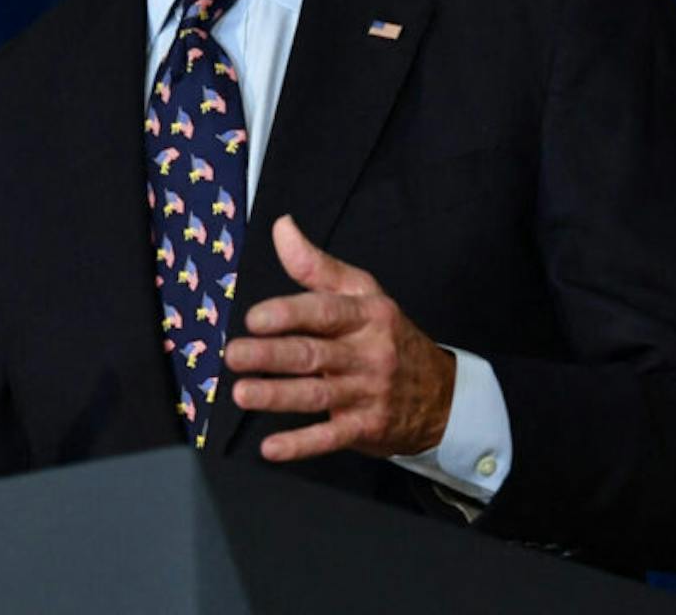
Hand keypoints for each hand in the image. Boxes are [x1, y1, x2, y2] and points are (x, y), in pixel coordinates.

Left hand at [224, 216, 456, 461]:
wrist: (442, 394)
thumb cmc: (389, 336)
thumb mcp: (362, 293)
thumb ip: (316, 265)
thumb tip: (281, 226)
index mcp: (365, 315)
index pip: (324, 312)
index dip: (289, 314)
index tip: (254, 318)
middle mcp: (367, 353)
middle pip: (313, 353)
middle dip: (271, 355)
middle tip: (234, 355)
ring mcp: (368, 393)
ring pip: (317, 394)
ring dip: (277, 395)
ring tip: (241, 393)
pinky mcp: (367, 427)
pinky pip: (331, 437)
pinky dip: (301, 444)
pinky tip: (271, 447)